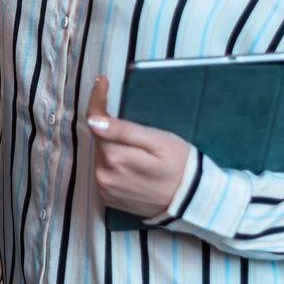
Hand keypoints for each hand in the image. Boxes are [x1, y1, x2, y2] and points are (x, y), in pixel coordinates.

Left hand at [86, 76, 191, 218]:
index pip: (95, 120)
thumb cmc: (180, 165)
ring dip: (112, 146)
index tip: (102, 81)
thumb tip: (92, 121)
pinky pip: (104, 172)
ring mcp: (104, 189)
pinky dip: (114, 163)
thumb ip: (123, 131)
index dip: (97, 99)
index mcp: (114, 156)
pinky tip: (133, 164)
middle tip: (136, 129)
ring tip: (138, 149)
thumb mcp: (157, 141)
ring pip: (101, 155)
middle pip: (99, 139)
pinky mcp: (107, 198)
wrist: (191, 202)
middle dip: (110, 128)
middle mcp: (103, 174)